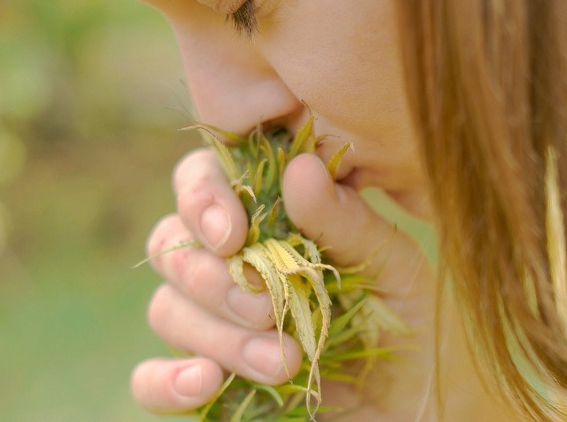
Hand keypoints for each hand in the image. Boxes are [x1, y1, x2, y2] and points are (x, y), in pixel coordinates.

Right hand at [130, 148, 436, 419]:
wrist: (418, 401)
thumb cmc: (406, 319)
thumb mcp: (392, 266)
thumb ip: (345, 221)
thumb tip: (299, 168)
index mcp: (267, 219)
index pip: (202, 181)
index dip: (202, 198)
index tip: (233, 235)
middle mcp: (228, 264)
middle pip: (172, 247)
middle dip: (214, 279)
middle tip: (270, 309)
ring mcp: (212, 323)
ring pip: (166, 309)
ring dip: (216, 335)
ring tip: (284, 363)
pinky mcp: (206, 380)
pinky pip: (149, 379)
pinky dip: (165, 381)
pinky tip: (206, 382)